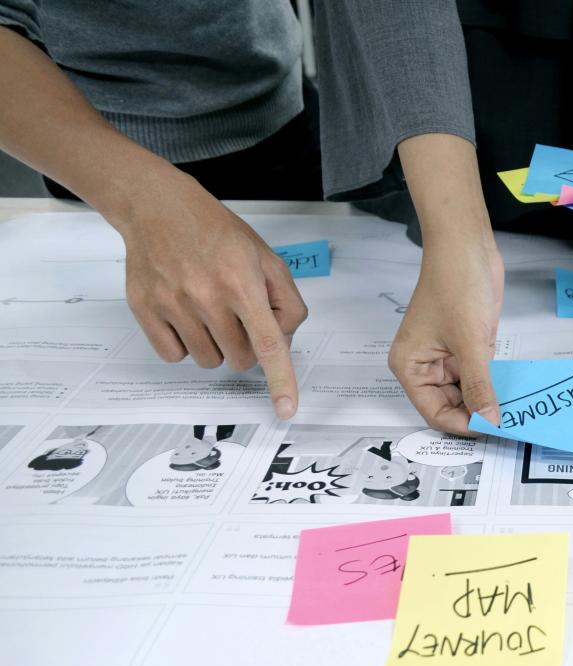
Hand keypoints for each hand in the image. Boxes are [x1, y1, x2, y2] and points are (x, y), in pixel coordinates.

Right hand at [121, 173, 305, 417]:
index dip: (280, 380)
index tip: (286, 410)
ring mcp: (173, 304)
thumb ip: (286, 302)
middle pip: (240, 359)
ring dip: (215, 345)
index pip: (268, 343)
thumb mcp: (266, 258)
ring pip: (209, 361)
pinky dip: (184, 344)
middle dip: (246, 346)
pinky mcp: (145, 310)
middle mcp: (207, 296)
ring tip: (209, 310)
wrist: (158, 207)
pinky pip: (174, 356)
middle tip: (237, 316)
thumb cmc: (217, 233)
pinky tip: (184, 315)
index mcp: (243, 283)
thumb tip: (283, 342)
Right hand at [393, 133, 504, 434]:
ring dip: (490, 402)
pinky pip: (481, 376)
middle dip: (479, 416)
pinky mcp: (468, 347)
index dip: (462, 426)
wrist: (467, 244)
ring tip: (518, 414)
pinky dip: (496, 385)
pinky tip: (517, 394)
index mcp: (411, 367)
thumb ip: (480, 385)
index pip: (435, 412)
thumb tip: (491, 421)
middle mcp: (426, 366)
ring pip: (469, 394)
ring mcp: (448, 357)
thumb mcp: (470, 341)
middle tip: (511, 426)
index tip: (493, 432)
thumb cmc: (456, 285)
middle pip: (452, 407)